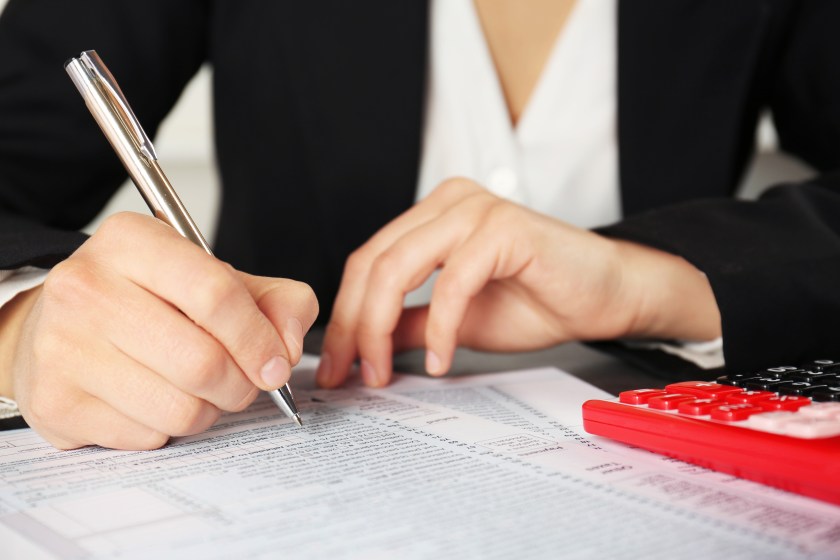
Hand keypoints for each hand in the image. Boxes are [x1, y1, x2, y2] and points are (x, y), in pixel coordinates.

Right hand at [0, 212, 317, 449]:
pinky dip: (167, 428)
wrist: (58, 326)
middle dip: (241, 385)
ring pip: (180, 408)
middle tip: (242, 383)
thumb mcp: (216, 279)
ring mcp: (62, 347)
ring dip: (208, 409)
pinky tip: (153, 400)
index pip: (215, 294)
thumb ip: (275, 301)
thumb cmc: (148, 301)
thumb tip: (289, 346)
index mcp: (131, 241)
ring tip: (196, 389)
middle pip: (202, 361)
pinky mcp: (55, 403)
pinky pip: (147, 436)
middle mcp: (85, 287)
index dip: (259, 339)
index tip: (278, 363)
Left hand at [317, 179, 719, 387]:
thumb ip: (409, 324)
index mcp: (432, 216)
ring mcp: (475, 209)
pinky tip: (439, 361)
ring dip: (381, 328)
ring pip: (398, 268)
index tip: (338, 365)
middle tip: (350, 375)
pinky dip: (438, 328)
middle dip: (353, 326)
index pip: (367, 262)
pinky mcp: (503, 228)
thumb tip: (362, 347)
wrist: (607, 297)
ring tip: (383, 373)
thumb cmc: (539, 302)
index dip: (345, 316)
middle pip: (372, 264)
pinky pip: (451, 282)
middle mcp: (447, 203)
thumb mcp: (455, 320)